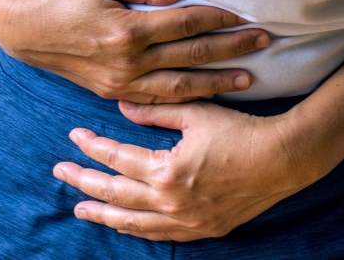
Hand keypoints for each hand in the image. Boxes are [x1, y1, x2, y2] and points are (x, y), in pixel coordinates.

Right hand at [0, 0, 268, 103]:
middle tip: (264, 41)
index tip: (245, 14)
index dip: (218, 18)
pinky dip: (186, 98)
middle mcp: (129, 61)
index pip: (186, 25)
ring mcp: (122, 82)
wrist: (27, 31)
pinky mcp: (114, 93)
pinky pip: (158, 100)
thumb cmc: (63, 0)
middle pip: (192, 56)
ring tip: (249, 78)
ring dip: (217, 81)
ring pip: (181, 86)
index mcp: (128, 30)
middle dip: (231, 48)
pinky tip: (208, 96)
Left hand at [53, 100, 314, 240]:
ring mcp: (186, 220)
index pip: (117, 159)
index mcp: (166, 170)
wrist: (284, 160)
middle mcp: (171, 202)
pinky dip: (137, 229)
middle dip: (84, 181)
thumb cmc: (240, 132)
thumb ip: (155, 110)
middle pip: (115, 193)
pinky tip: (125, 225)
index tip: (74, 136)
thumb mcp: (196, 114)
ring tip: (81, 208)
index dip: (92, 147)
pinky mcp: (203, 229)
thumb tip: (122, 107)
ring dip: (104, 213)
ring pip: (133, 222)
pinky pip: (160, 234)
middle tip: (60, 172)